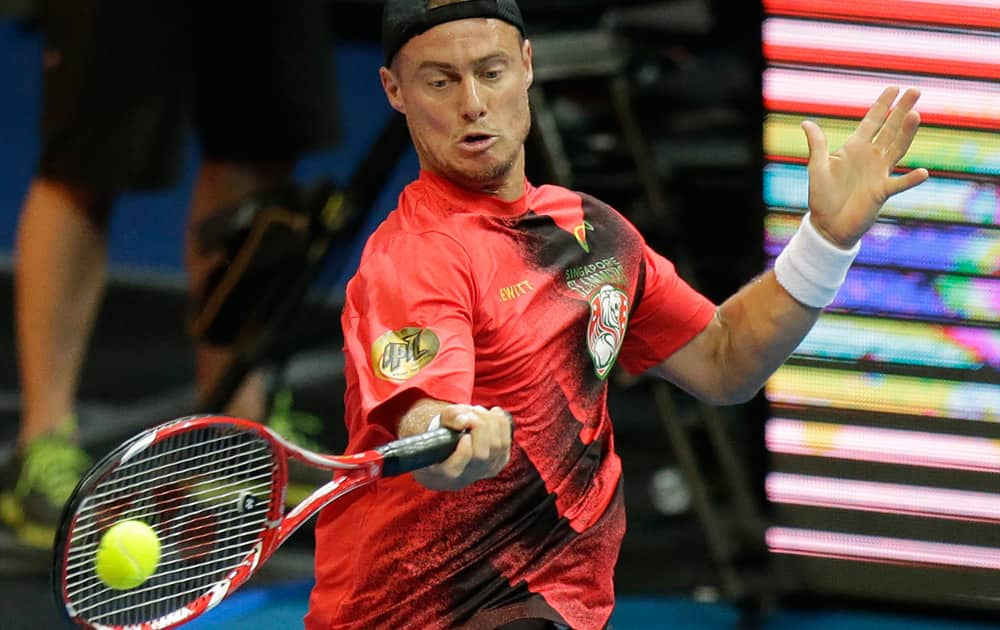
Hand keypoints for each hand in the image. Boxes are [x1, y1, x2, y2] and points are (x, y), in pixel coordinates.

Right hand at [413, 404, 512, 490]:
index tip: (464, 436)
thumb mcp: (442, 422)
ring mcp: (485, 471)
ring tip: (479, 411)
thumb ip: (449, 419)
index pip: (454, 469)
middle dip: (479, 427)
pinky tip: (493, 413)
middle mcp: (466, 476)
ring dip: (490, 422)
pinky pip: (507, 441)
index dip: (463, 452)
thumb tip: (463, 421)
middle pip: (481, 455)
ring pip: (497, 447)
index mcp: (443, 471)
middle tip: (471, 412)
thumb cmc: (446, 432)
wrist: (457, 445)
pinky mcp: (500, 462)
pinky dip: (502, 423)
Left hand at [802, 86, 929, 247]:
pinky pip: (898, 185)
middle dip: (901, 110)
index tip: (894, 88)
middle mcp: (870, 157)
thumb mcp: (816, 167)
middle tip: (915, 90)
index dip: (882, 105)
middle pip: (889, 130)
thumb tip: (806, 123)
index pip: (872, 122)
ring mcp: (879, 174)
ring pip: (897, 149)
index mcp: (854, 148)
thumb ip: (817, 145)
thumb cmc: (822, 196)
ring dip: (907, 133)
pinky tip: (922, 172)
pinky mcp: (881, 193)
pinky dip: (910, 180)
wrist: (828, 225)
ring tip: (915, 115)